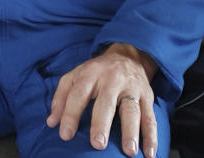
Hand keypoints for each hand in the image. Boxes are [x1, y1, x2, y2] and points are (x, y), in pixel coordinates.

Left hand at [46, 43, 157, 157]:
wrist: (127, 56)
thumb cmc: (96, 72)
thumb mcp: (74, 77)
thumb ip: (61, 98)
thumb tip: (52, 122)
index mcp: (90, 75)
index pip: (78, 95)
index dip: (70, 115)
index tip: (65, 135)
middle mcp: (112, 80)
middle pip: (106, 102)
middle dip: (102, 124)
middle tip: (98, 144)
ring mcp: (131, 89)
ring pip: (132, 110)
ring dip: (131, 132)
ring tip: (129, 151)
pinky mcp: (147, 97)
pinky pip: (150, 117)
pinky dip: (151, 136)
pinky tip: (149, 152)